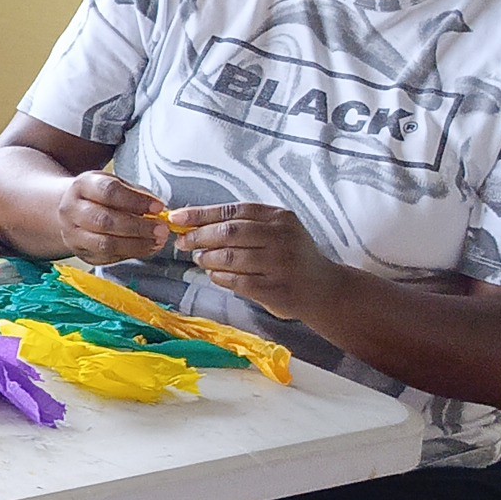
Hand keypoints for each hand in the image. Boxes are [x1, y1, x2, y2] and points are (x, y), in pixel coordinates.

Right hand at [54, 172, 168, 262]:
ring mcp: (73, 234)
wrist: (73, 211)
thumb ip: (136, 195)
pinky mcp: (81, 252)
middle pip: (104, 220)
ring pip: (104, 243)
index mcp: (83, 185)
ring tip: (157, 242)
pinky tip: (146, 248)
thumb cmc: (100, 197)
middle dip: (138, 227)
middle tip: (161, 229)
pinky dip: (131, 254)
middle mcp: (72, 209)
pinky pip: (107, 256)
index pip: (109, 192)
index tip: (158, 207)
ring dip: (136, 244)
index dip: (136, 201)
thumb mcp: (116, 185)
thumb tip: (158, 210)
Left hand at [170, 202, 340, 320]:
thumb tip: (194, 224)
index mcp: (280, 217)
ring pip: (230, 257)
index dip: (201, 214)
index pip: (233, 210)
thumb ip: (244, 224)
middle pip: (228, 232)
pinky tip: (214, 274)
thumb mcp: (277, 231)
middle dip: (199, 236)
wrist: (323, 288)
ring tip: (200, 259)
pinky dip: (219, 277)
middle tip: (184, 243)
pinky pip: (236, 281)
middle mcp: (282, 237)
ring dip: (208, 258)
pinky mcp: (275, 288)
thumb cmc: (292, 256)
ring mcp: (279, 263)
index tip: (177, 218)